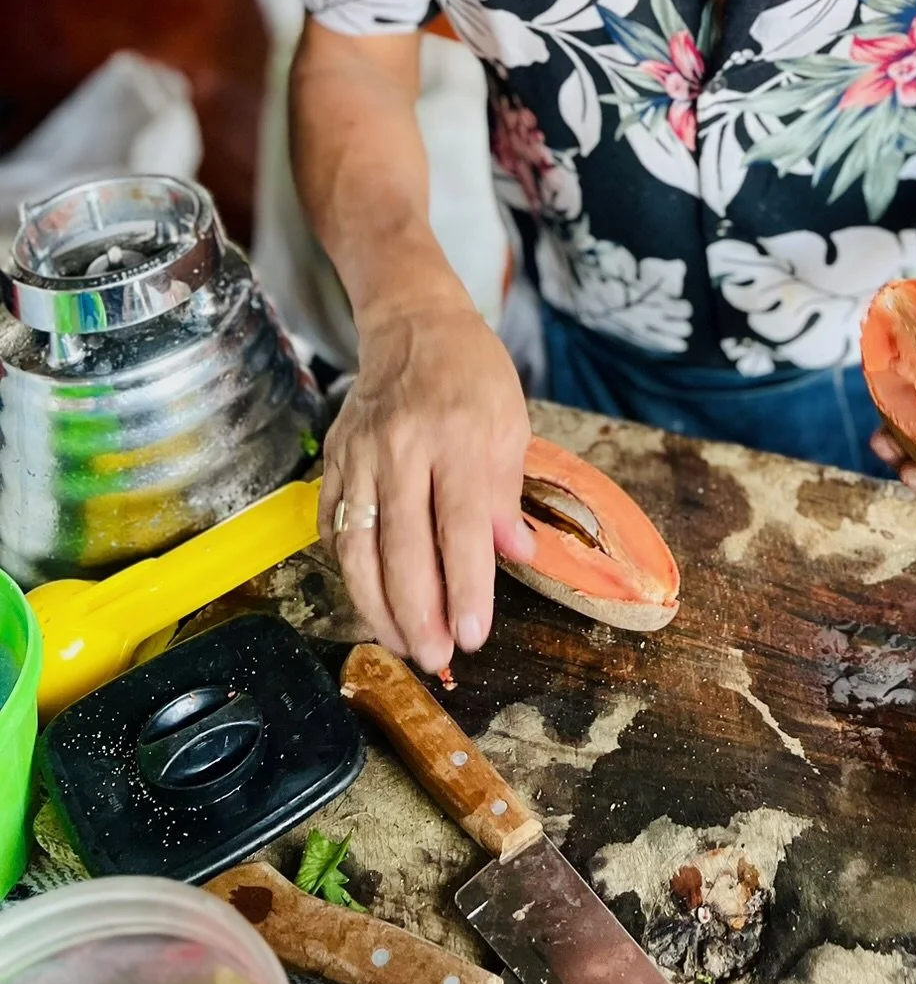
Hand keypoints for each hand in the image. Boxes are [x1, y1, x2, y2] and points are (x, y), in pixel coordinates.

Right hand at [318, 287, 535, 672]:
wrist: (413, 325)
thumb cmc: (472, 376)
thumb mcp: (511, 422)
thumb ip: (507, 494)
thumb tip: (516, 556)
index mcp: (459, 435)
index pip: (461, 525)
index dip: (467, 586)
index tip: (473, 637)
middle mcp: (404, 446)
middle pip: (404, 545)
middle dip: (419, 613)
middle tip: (436, 658)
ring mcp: (360, 453)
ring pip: (358, 545)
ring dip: (377, 606)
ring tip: (402, 644)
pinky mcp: (333, 459)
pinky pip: (332, 526)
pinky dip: (346, 571)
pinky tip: (368, 599)